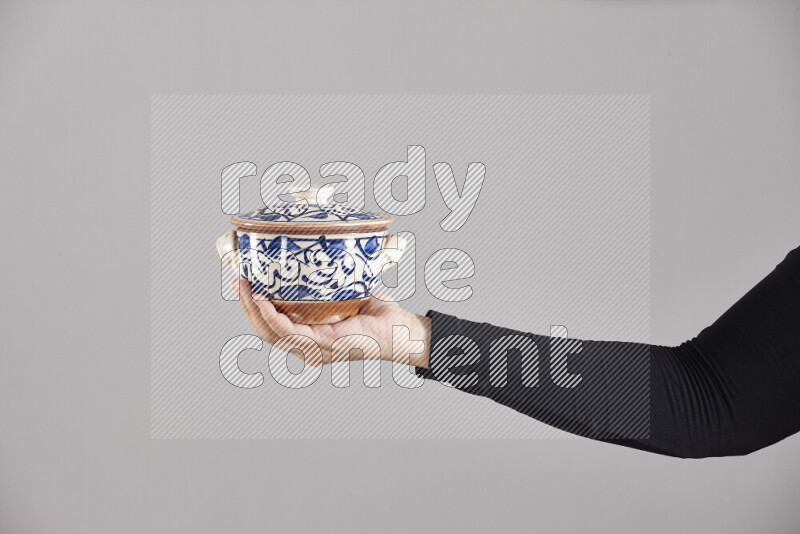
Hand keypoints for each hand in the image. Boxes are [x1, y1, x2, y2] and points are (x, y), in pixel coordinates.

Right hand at [234, 279, 430, 367]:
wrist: (402, 327)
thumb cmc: (377, 311)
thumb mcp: (344, 290)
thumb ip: (325, 277)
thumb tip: (315, 245)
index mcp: (308, 336)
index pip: (271, 325)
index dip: (252, 307)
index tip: (241, 283)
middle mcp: (307, 347)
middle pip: (264, 330)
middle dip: (246, 307)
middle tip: (237, 282)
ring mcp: (314, 350)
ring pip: (271, 333)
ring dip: (253, 310)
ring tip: (244, 288)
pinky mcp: (324, 347)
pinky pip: (289, 333)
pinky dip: (272, 318)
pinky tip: (263, 302)